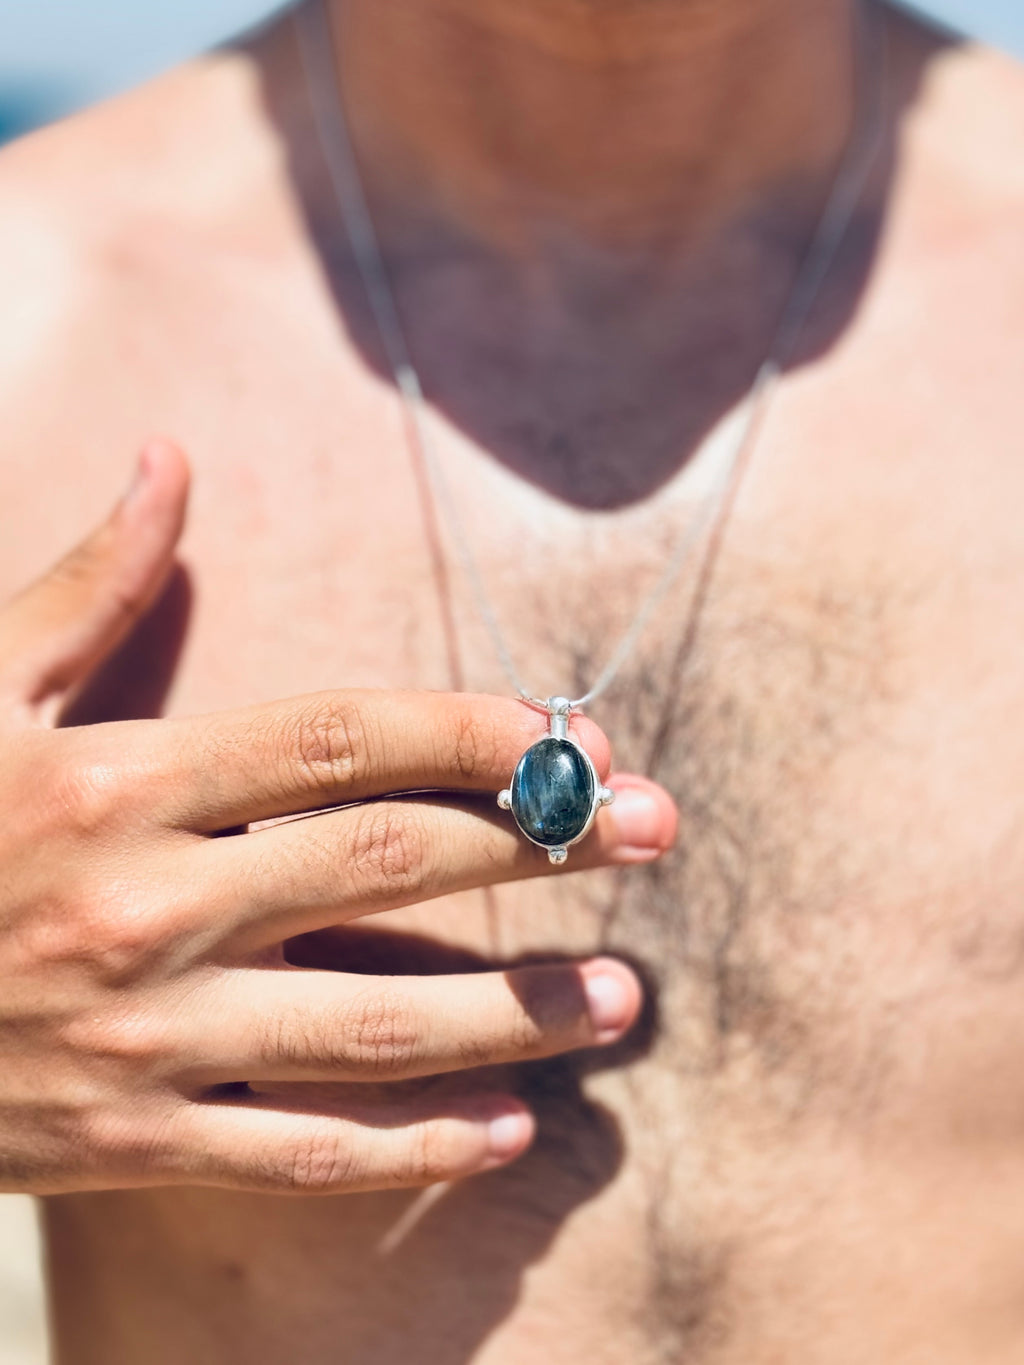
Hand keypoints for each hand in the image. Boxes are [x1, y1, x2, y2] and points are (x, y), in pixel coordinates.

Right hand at [0, 442, 676, 1195]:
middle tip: (655, 828)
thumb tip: (170, 456)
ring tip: (622, 996)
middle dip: (537, 841)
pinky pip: (296, 1154)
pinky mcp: (130, 1140)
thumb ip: (89, 582)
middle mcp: (148, 905)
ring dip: (514, 1008)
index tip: (567, 734)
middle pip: (388, 862)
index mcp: (117, 780)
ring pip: (370, 1022)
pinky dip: (410, 1148)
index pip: (339, 740)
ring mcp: (145, 1036)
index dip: (469, 730)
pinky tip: (510, 1130)